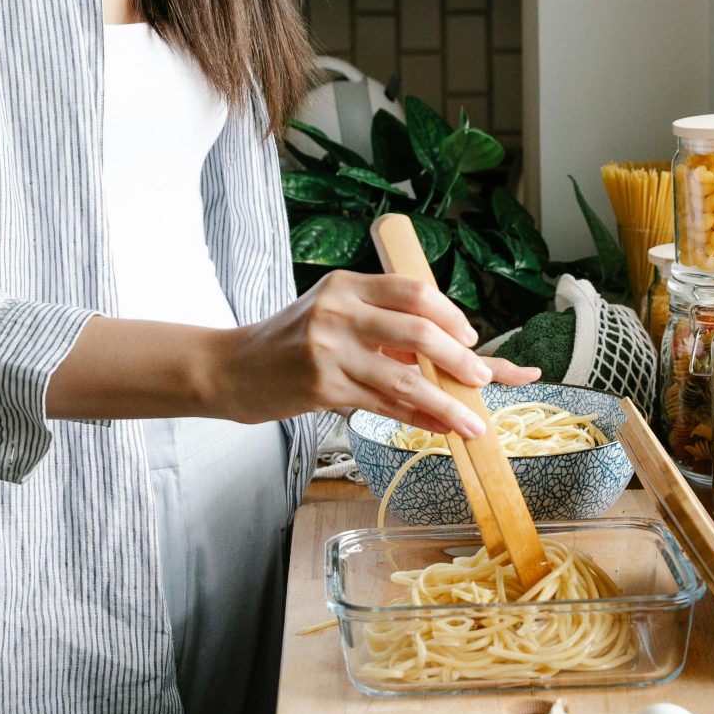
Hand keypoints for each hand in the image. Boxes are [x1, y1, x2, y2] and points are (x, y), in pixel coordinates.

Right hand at [223, 270, 539, 436]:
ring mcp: (330, 349)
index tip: (471, 337)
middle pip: (420, 330)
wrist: (231, 369)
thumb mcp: (332, 316)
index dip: (451, 314)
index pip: (414, 290)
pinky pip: (385, 405)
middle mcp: (339, 309)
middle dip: (461, 358)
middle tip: (483, 377)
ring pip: (407, 378)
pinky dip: (419, 419)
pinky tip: (441, 429)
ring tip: (474, 420)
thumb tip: (447, 355)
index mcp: (347, 284)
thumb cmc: (288, 344)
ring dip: (449, 402)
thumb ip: (383, 327)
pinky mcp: (323, 386)